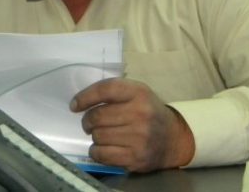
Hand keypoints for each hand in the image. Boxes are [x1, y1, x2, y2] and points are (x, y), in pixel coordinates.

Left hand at [70, 78, 194, 171]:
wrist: (173, 138)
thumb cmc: (148, 112)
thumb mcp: (137, 93)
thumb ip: (114, 91)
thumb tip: (80, 101)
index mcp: (139, 93)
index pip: (105, 90)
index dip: (85, 97)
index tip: (75, 105)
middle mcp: (140, 113)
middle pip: (97, 116)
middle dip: (87, 121)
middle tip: (89, 123)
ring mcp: (139, 137)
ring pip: (98, 136)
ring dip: (94, 136)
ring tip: (102, 134)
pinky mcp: (135, 157)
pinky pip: (102, 154)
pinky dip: (96, 151)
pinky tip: (103, 147)